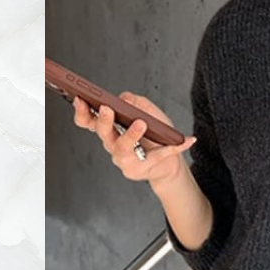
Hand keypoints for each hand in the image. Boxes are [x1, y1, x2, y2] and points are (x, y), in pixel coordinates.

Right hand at [72, 92, 196, 187]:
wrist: (168, 164)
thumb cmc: (155, 136)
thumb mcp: (150, 113)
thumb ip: (137, 103)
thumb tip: (125, 99)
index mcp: (110, 129)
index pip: (88, 121)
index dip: (82, 111)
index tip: (80, 100)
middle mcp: (112, 144)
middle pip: (103, 132)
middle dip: (104, 120)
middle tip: (107, 109)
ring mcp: (122, 159)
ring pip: (122, 147)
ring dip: (131, 134)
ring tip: (141, 123)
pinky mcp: (136, 171)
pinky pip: (155, 157)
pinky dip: (173, 148)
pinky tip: (188, 140)